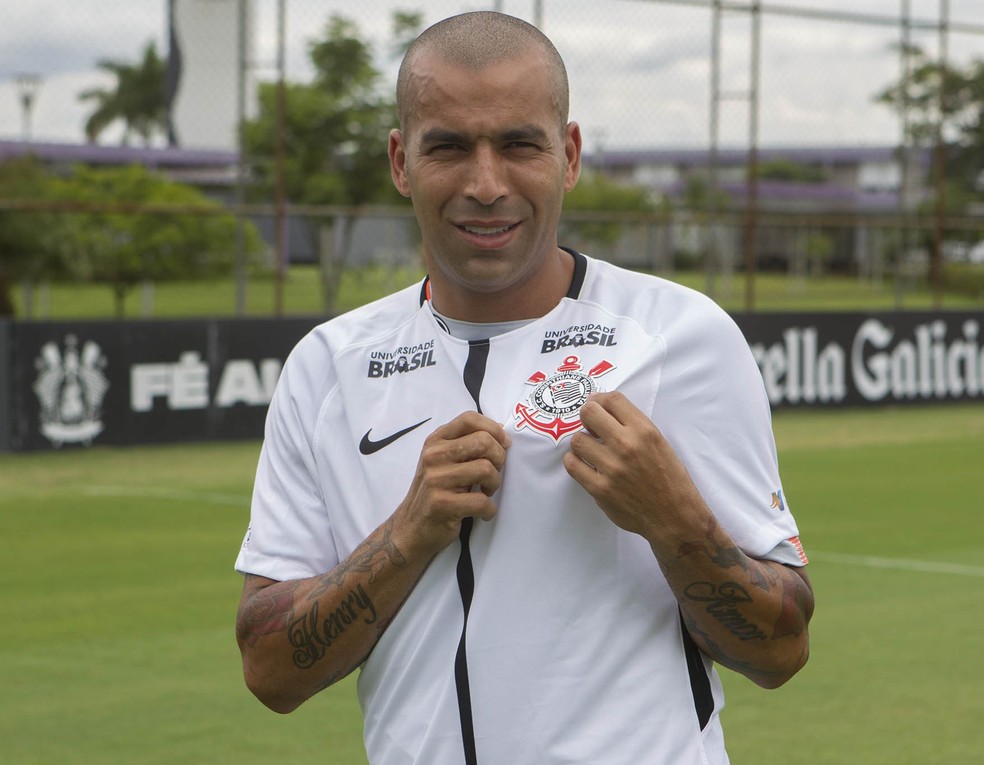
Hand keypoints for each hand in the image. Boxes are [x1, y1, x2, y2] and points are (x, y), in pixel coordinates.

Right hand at [392, 411, 509, 559]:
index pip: (469, 418)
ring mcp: (435, 480)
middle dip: (499, 459)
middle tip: (493, 474)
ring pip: (485, 469)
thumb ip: (465, 443)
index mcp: (435, 441)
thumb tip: (500, 429)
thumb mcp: (443, 461)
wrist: (411, 528)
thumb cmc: (434, 492)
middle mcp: (433, 456)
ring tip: (486, 492)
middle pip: (483, 442)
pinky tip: (483, 512)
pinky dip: (489, 510)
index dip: (494, 429)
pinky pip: (482, 501)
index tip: (503, 445)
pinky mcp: (441, 504)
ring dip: (495, 484)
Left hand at [563, 391, 702, 539]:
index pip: (612, 399)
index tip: (598, 408)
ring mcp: (611, 467)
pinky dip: (575, 462)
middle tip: (592, 428)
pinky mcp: (600, 488)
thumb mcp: (659, 443)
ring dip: (582, 443)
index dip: (600, 400)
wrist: (674, 516)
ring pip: (577, 440)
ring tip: (591, 451)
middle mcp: (627, 445)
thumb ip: (633, 425)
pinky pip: (572, 465)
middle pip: (589, 413)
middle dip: (587, 417)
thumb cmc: (669, 478)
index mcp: (645, 431)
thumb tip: (601, 408)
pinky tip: (585, 465)